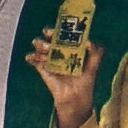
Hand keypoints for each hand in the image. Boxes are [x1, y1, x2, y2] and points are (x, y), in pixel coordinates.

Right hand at [27, 0, 102, 126]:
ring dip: (40, 45)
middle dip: (48, 34)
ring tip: (45, 51)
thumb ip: (96, 53)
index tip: (57, 29)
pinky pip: (34, 59)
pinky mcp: (43, 68)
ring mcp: (50, 58)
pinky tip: (31, 58)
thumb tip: (89, 42)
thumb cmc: (84, 81)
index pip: (63, 33)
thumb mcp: (93, 67)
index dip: (60, 29)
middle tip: (48, 35)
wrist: (75, 99)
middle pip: (50, 36)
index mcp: (71, 47)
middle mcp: (59, 50)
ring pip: (40, 46)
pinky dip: (31, 57)